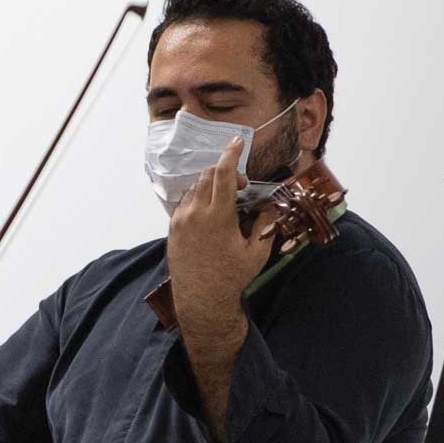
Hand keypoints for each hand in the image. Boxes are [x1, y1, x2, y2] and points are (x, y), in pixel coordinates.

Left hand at [164, 138, 270, 340]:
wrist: (201, 301)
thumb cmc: (231, 278)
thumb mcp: (257, 251)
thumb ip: (265, 222)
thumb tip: (270, 204)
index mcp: (218, 215)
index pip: (223, 173)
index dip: (231, 153)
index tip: (237, 141)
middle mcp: (195, 213)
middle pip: (208, 175)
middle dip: (225, 171)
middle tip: (242, 185)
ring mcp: (180, 220)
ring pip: (195, 188)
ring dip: (211, 185)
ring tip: (227, 202)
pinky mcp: (172, 228)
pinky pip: (185, 202)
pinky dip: (199, 199)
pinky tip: (211, 214)